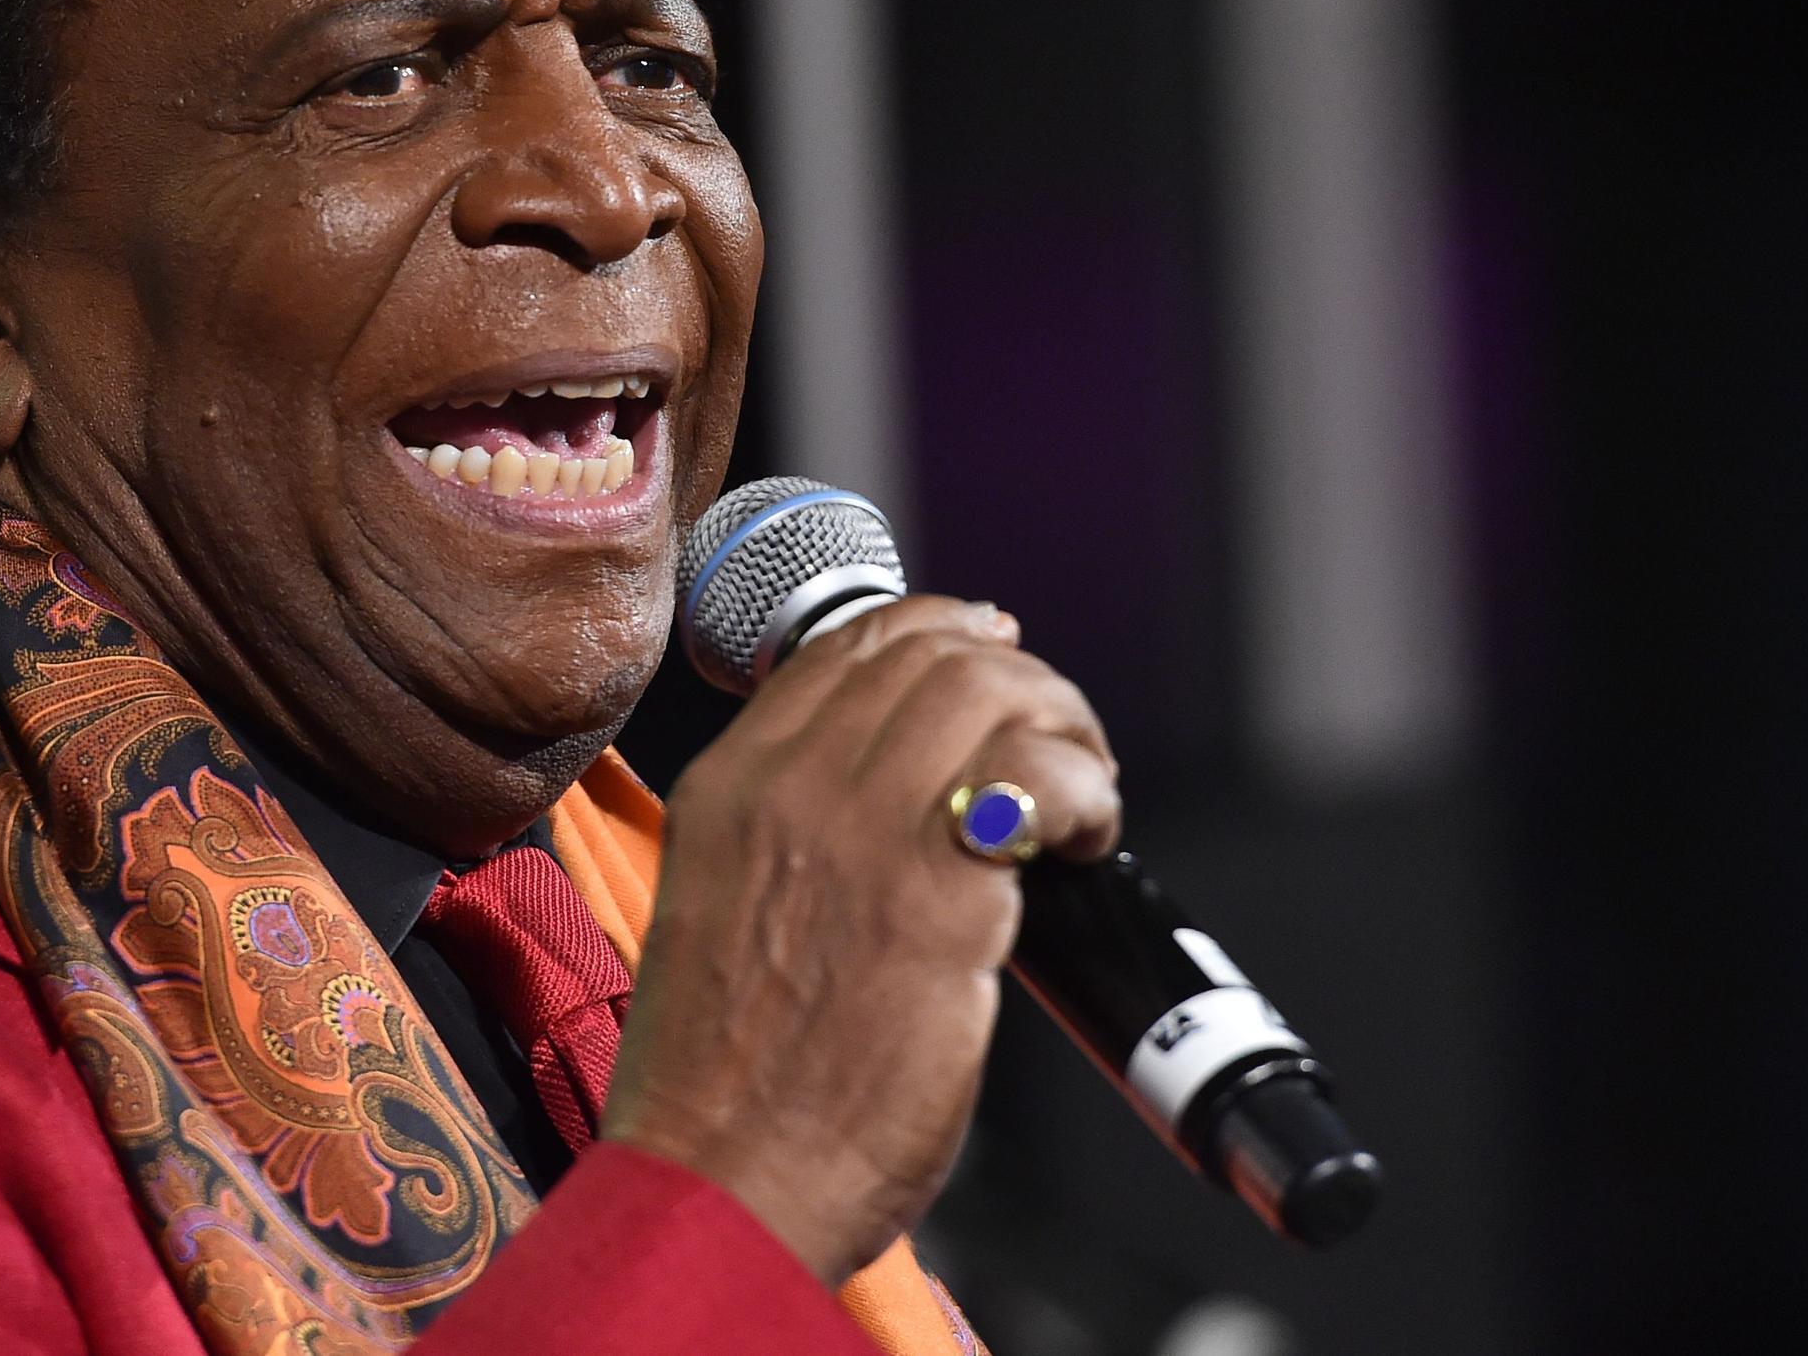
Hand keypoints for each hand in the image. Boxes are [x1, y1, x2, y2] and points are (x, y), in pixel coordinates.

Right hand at [602, 596, 1120, 1285]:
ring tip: (1081, 799)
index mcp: (730, 786)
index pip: (850, 646)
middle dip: (1022, 681)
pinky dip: (1084, 793)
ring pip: (991, 691)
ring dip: (1063, 729)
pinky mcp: (937, 898)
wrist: (722, 1177)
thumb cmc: (731, 1081)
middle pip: (933, 654)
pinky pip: (1039, 778)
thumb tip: (896, 799)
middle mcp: (790, 787)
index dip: (943, 630)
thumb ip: (793, 837)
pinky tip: (1085, 842)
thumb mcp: (724, 908)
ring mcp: (862, 833)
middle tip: (1060, 747)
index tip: (996, 652)